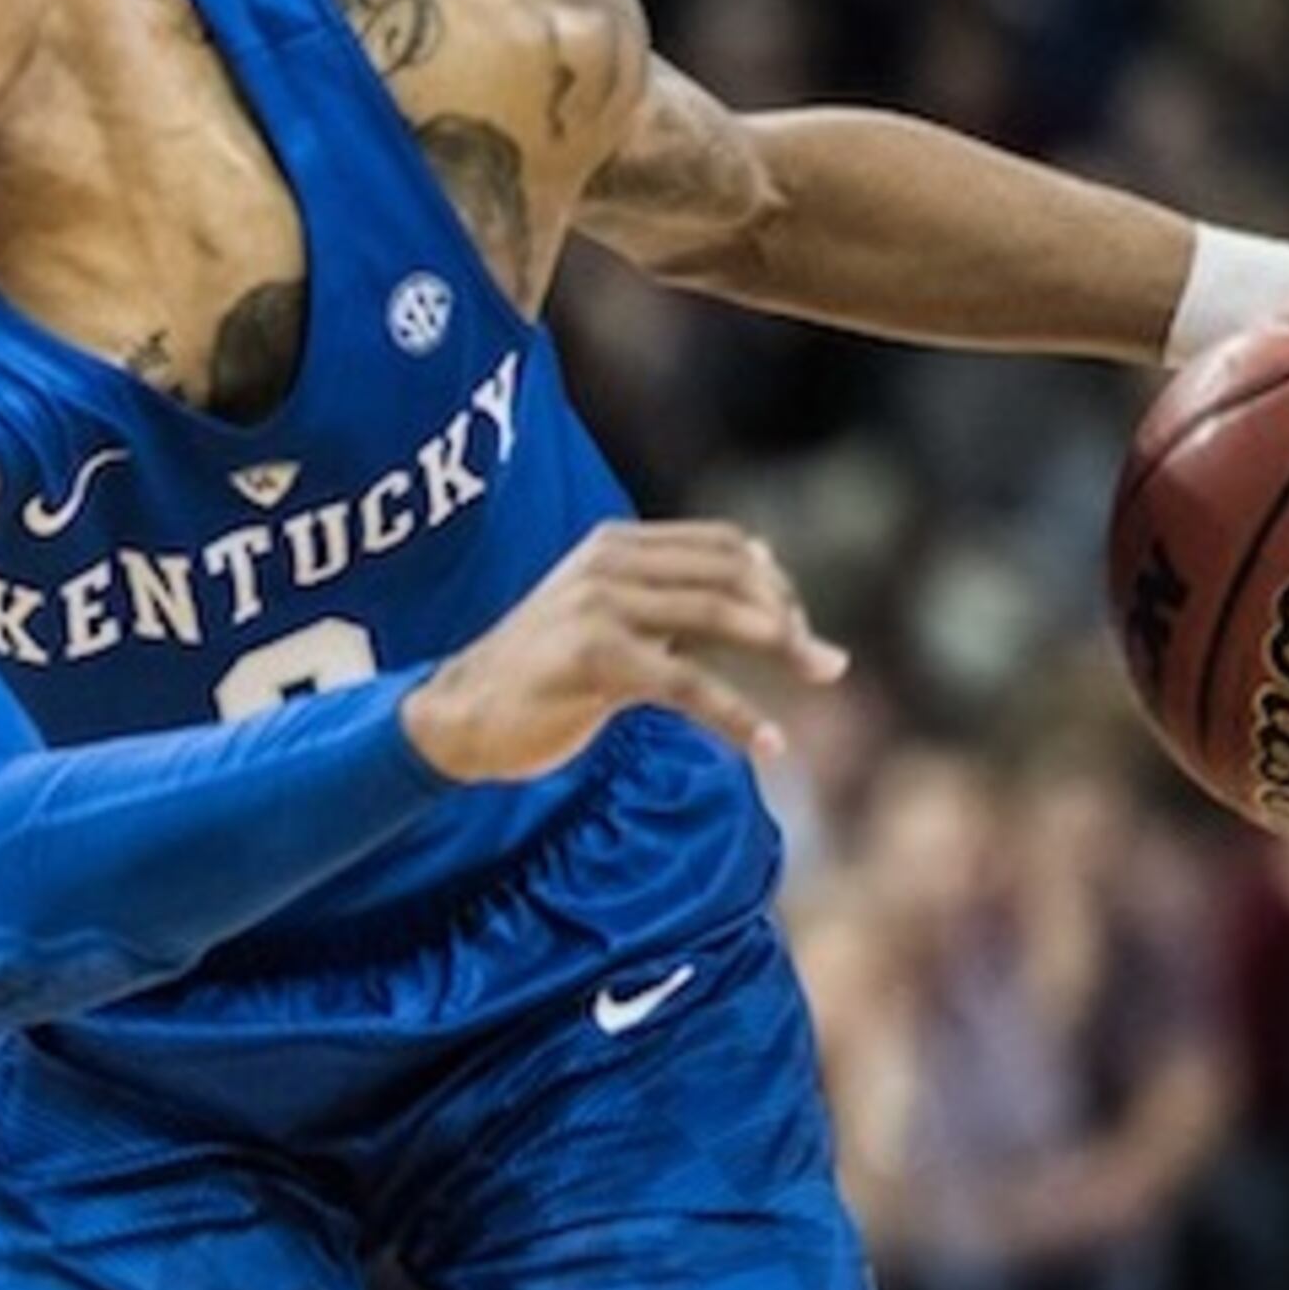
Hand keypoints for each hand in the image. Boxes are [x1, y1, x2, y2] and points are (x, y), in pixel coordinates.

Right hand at [403, 521, 846, 780]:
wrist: (461, 715)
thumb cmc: (543, 676)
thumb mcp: (607, 622)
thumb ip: (671, 610)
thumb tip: (771, 618)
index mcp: (614, 545)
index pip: (721, 545)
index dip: (774, 581)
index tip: (801, 627)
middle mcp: (608, 563)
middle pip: (729, 574)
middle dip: (789, 616)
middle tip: (826, 664)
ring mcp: (598, 606)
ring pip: (717, 614)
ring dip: (782, 646)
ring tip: (821, 676)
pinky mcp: (594, 658)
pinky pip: (688, 684)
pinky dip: (738, 715)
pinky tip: (771, 745)